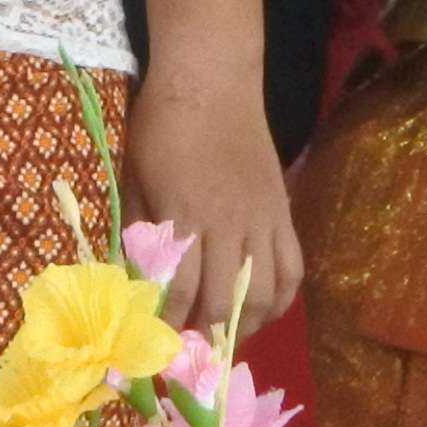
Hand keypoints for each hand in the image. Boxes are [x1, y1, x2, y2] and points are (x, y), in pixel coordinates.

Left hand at [128, 62, 302, 340]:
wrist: (212, 78)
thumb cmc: (162, 123)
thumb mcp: (135, 174)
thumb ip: (138, 227)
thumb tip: (136, 275)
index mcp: (186, 216)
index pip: (180, 290)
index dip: (168, 324)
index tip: (155, 344)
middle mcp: (229, 225)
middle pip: (226, 301)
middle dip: (206, 333)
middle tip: (189, 348)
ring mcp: (262, 219)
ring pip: (265, 292)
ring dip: (247, 323)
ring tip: (227, 335)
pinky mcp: (282, 210)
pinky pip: (292, 266)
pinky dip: (280, 297)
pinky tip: (264, 308)